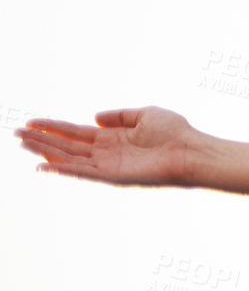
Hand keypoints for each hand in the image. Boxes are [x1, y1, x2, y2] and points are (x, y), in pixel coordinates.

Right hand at [16, 106, 200, 186]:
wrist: (190, 150)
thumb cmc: (175, 132)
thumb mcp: (146, 114)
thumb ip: (120, 115)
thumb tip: (94, 117)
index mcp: (112, 137)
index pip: (75, 132)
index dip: (53, 127)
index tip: (32, 122)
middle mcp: (106, 152)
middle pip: (66, 145)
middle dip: (41, 139)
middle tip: (16, 133)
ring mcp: (107, 165)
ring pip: (68, 158)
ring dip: (45, 152)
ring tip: (23, 143)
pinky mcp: (112, 176)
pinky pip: (83, 173)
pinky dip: (64, 170)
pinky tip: (45, 166)